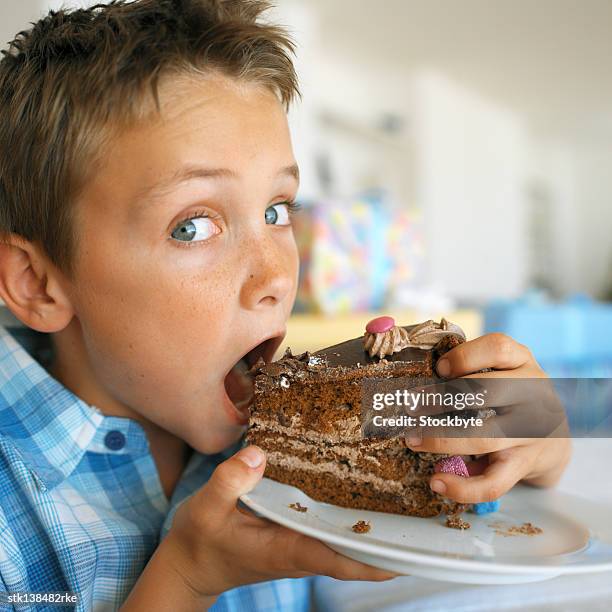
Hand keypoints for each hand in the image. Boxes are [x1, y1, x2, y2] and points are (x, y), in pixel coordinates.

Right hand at [165, 445, 398, 599]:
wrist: (191, 565)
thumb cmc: (200, 542)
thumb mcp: (206, 509)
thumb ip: (229, 482)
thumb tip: (258, 453)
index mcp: (289, 549)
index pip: (343, 558)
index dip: (378, 556)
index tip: (411, 549)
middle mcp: (302, 548)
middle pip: (356, 550)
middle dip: (387, 537)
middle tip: (419, 509)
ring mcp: (300, 543)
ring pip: (346, 539)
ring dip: (372, 525)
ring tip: (401, 494)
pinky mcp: (294, 534)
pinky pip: (330, 526)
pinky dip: (348, 514)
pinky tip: (357, 488)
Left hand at [406, 333, 571, 502]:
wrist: (553, 440)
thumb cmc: (511, 397)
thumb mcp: (502, 372)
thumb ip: (471, 370)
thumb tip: (417, 383)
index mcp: (522, 362)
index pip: (499, 348)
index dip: (465, 357)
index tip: (438, 368)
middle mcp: (533, 393)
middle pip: (487, 391)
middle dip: (442, 399)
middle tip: (411, 407)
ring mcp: (531, 431)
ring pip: (484, 437)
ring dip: (441, 439)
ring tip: (413, 440)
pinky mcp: (524, 465)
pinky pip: (493, 482)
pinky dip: (462, 486)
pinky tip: (436, 481)